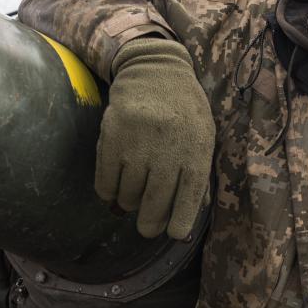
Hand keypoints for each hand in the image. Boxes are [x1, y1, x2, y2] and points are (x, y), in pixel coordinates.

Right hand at [98, 37, 214, 239]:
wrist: (154, 72)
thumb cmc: (183, 111)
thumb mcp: (202, 138)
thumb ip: (196, 176)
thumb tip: (183, 223)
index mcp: (195, 150)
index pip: (188, 198)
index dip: (179, 222)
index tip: (173, 234)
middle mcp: (167, 149)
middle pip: (155, 203)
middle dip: (150, 223)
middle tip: (147, 228)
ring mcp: (137, 144)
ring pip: (128, 196)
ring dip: (129, 204)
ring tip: (133, 197)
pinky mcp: (111, 138)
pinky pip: (105, 182)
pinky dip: (108, 192)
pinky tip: (114, 189)